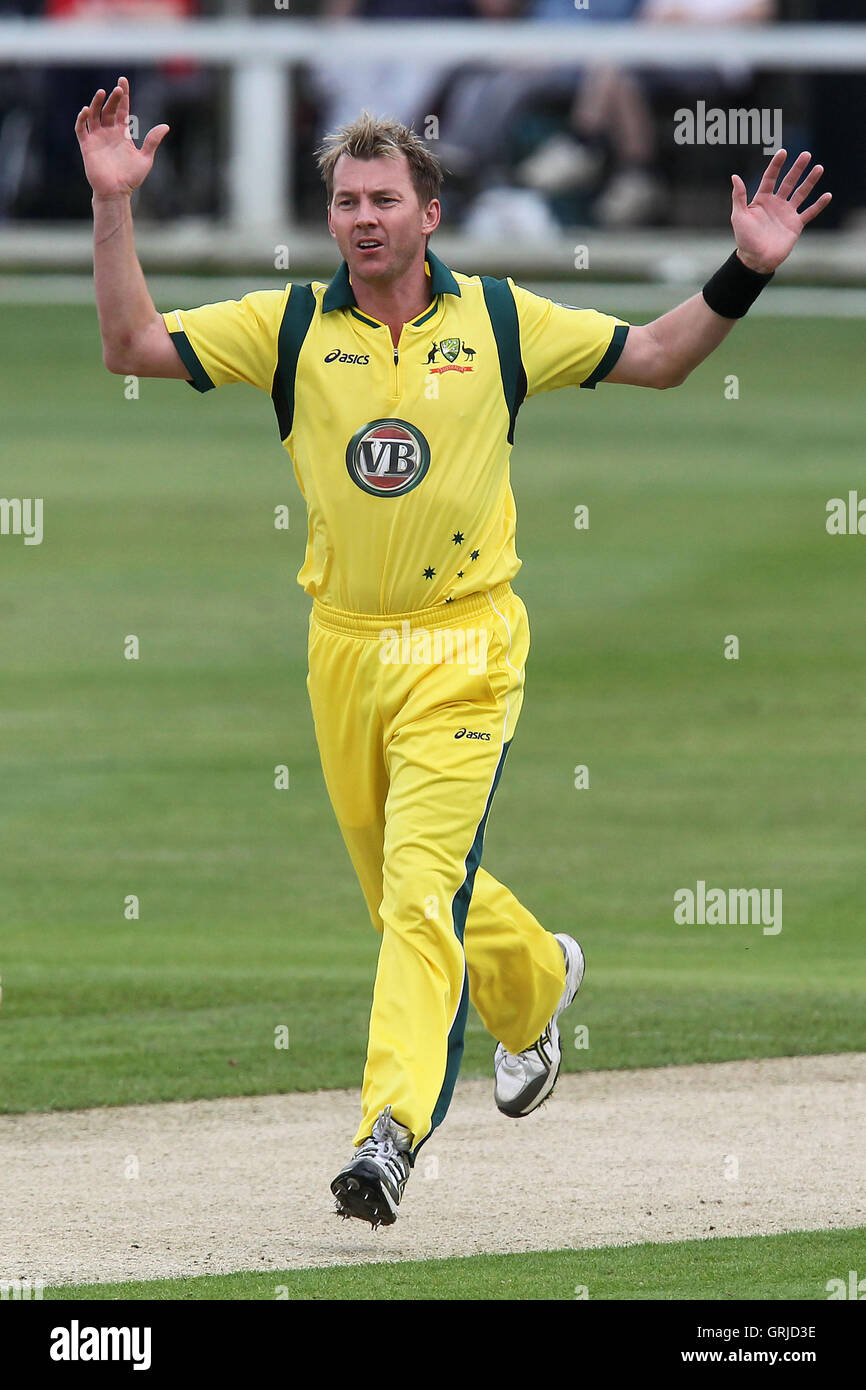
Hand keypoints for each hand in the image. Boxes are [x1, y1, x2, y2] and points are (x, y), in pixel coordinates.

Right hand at [75, 76, 168, 198]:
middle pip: (108, 109)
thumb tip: (165, 126)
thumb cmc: (131, 178)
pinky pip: (82, 129)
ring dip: (96, 103)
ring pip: (94, 115)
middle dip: (113, 98)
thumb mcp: (145, 158)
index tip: (123, 81)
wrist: (117, 192)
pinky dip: (82, 119)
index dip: (123, 95)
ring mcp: (97, 138)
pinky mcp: (87, 146)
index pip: (121, 109)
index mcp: (122, 133)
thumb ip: (152, 141)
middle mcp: (108, 132)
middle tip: (118, 89)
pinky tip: (86, 110)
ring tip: (101, 93)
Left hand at [731, 149, 830, 274]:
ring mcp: (787, 213)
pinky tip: (827, 195)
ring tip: (819, 168)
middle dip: (797, 168)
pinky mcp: (796, 225)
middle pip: (788, 182)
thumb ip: (739, 197)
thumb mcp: (739, 216)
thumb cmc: (745, 239)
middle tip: (806, 154)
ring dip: (810, 181)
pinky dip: (819, 205)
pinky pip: (809, 212)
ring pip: (801, 193)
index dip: (776, 165)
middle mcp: (776, 204)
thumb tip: (734, 177)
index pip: (770, 178)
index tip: (783, 152)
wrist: (757, 260)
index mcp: (762, 200)